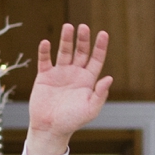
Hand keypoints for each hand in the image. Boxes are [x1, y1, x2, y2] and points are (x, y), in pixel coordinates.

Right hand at [24, 23, 112, 154]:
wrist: (51, 127)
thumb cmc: (73, 120)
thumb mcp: (91, 109)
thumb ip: (100, 94)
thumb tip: (109, 78)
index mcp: (88, 80)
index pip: (96, 59)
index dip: (100, 47)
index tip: (103, 33)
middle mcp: (75, 74)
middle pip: (81, 52)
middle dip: (83, 40)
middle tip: (83, 27)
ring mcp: (60, 74)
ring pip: (64, 52)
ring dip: (66, 40)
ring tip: (68, 27)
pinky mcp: (44, 76)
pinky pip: (45, 61)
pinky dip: (45, 51)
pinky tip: (46, 43)